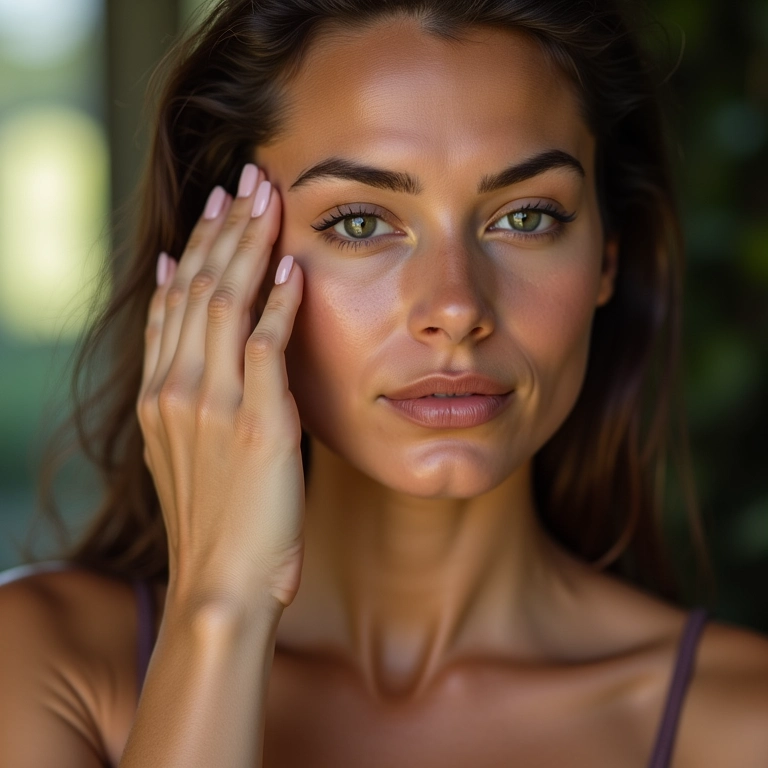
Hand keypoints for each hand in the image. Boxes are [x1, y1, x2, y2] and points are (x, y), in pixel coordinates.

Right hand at [136, 165, 305, 611]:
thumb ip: (189, 390)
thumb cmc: (216, 519)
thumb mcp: (189, 448)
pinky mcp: (255, 422)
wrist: (221, 582)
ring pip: (225, 302)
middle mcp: (176, 388)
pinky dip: (279, 304)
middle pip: (198, 287)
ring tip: (268, 200)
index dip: (197, 249)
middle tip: (248, 180)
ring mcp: (211, 403)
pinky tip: (295, 268)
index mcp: (159, 393)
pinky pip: (265, 346)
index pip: (175, 301)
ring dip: (249, 246)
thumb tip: (194, 334)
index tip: (216, 208)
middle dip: (225, 229)